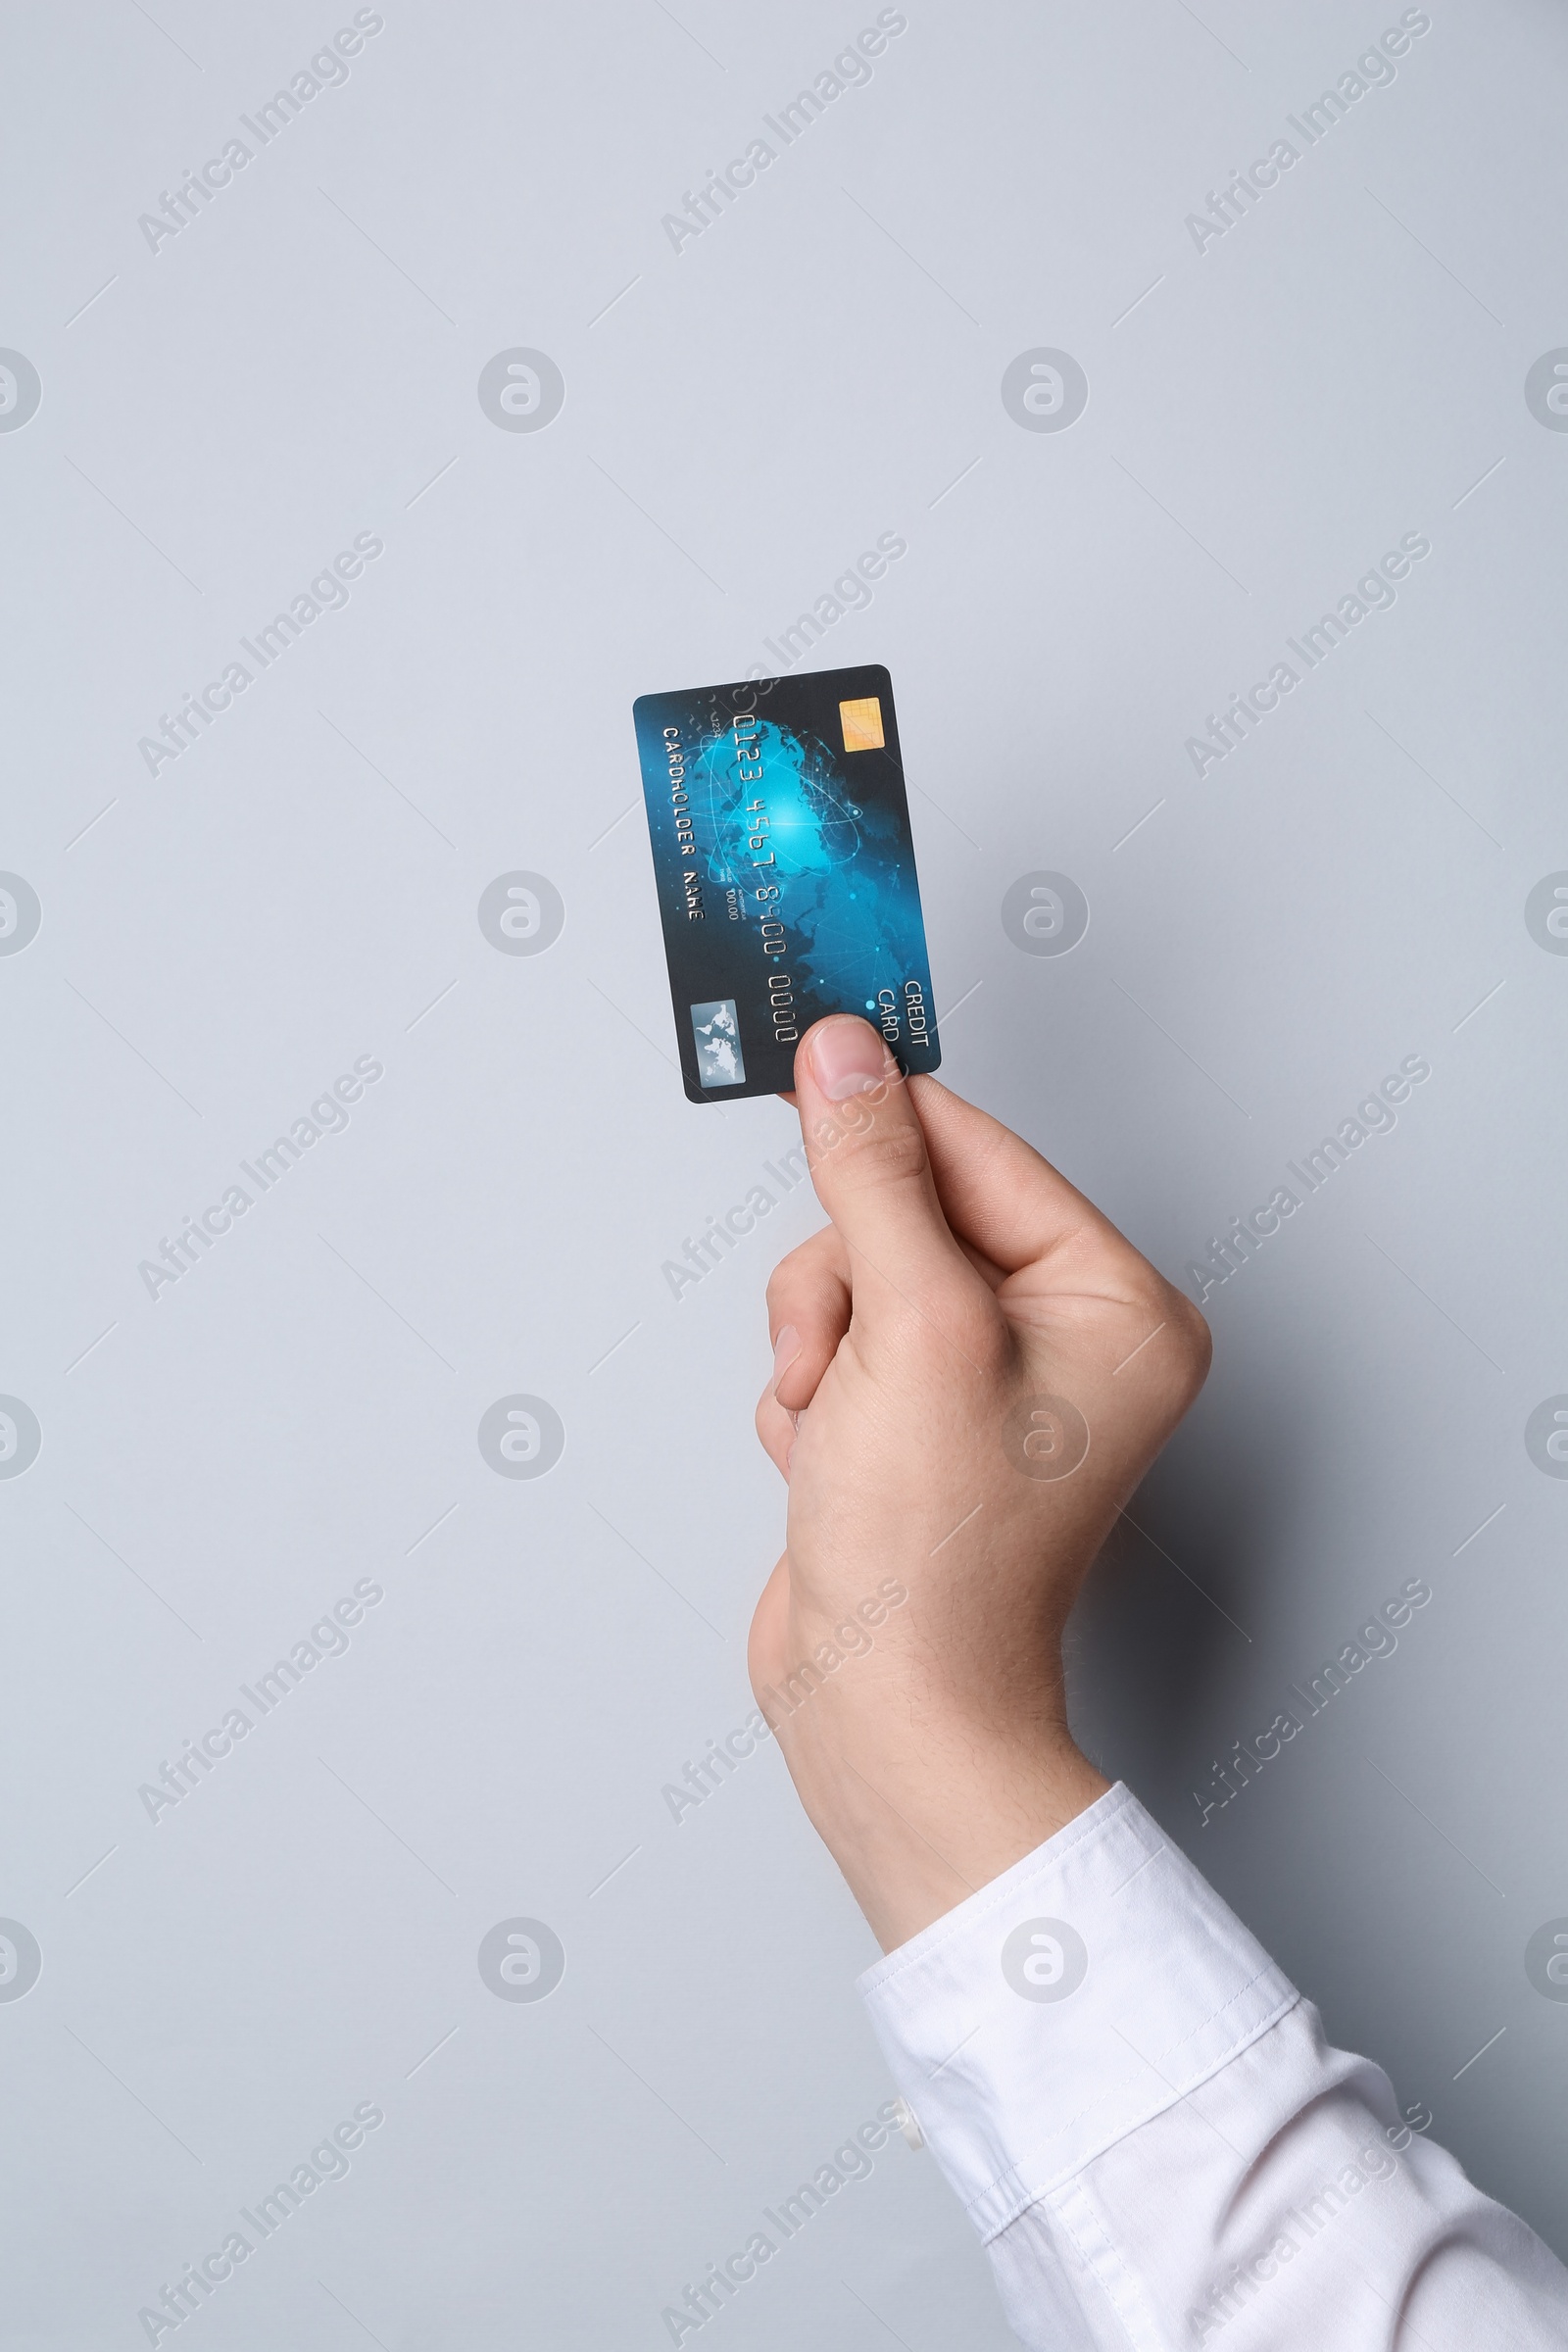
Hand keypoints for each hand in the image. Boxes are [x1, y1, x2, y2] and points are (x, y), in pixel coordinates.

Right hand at [749, 1015, 1210, 1951]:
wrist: (886, 1714)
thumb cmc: (935, 1560)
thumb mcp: (907, 1327)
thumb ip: (872, 1177)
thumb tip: (846, 1060)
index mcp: (1116, 1305)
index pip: (983, 1151)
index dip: (887, 1123)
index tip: (810, 1060)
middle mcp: (1069, 1339)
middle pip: (909, 1212)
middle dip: (845, 1280)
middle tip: (841, 1351)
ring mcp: (991, 1387)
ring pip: (856, 1276)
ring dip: (817, 1344)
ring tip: (833, 1423)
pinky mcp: (923, 1425)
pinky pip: (837, 1344)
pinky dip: (811, 1394)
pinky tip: (828, 1460)